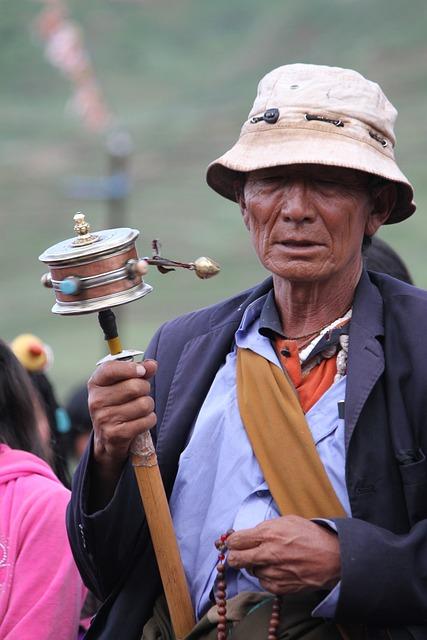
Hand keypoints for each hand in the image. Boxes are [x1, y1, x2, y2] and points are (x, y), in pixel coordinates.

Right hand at [88, 359, 157, 472]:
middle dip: (145, 389)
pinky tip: (140, 421)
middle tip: (140, 395)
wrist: (108, 437)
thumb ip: (139, 371)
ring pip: (144, 404)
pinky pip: (146, 420)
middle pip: (135, 387)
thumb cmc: (118, 403)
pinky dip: (149, 420)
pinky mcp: (115, 435)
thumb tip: (152, 365)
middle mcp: (96, 400)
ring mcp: (104, 419)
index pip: (110, 369)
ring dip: (148, 406)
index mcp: (96, 383)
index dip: (130, 368)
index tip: (142, 371)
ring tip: (140, 409)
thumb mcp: (124, 383)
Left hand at [226, 515, 340, 594]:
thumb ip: (266, 527)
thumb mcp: (287, 521)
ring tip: (271, 559)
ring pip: (251, 571)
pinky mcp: (279, 587)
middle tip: (240, 554)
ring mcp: (273, 572)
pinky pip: (263, 582)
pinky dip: (267, 576)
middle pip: (235, 559)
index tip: (233, 543)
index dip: (231, 542)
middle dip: (235, 557)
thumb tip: (249, 534)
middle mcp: (268, 553)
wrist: (333, 557)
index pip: (235, 540)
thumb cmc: (311, 536)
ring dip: (256, 565)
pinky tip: (279, 569)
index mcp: (268, 533)